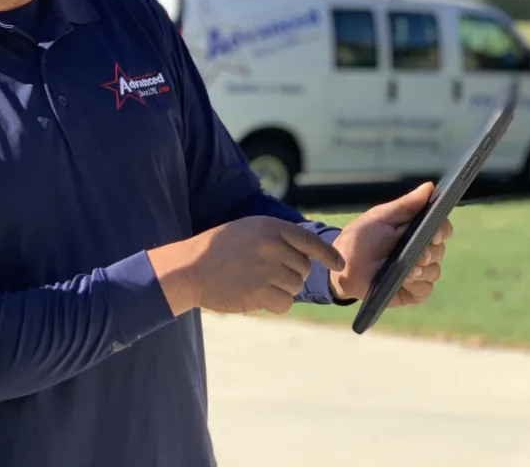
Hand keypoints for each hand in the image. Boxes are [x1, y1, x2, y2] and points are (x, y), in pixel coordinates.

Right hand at [148, 216, 343, 316]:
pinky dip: (276, 303)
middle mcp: (272, 246)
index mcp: (269, 227)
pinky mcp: (260, 293)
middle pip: (302, 268)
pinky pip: (285, 303)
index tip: (339, 265)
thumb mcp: (247, 230)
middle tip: (266, 273)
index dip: (328, 254)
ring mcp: (267, 270)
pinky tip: (258, 296)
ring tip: (257, 282)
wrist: (190, 268)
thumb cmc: (217, 248)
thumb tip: (304, 253)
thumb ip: (275, 237)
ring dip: (282, 289)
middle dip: (291, 273)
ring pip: (295, 287)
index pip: (309, 241)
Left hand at [329, 182, 452, 306]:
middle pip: (440, 250)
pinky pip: (425, 290)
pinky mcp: (412, 291)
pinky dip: (417, 286)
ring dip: (423, 270)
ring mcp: (418, 271)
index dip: (442, 230)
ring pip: (434, 271)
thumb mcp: (380, 217)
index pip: (441, 228)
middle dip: (431, 252)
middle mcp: (421, 250)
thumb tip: (430, 187)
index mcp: (415, 230)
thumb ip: (405, 205)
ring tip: (407, 270)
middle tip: (419, 255)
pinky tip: (405, 281)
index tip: (435, 233)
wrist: (342, 265)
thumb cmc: (361, 236)